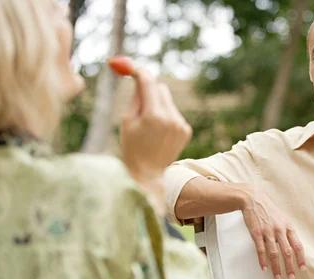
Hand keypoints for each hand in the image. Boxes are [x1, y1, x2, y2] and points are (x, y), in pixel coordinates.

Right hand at [120, 68, 191, 184]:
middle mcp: (170, 118)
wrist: (149, 173)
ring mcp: (180, 124)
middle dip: (151, 89)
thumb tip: (140, 77)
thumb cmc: (132, 146)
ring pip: (168, 101)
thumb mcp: (127, 121)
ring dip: (158, 105)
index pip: (150, 83)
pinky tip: (159, 133)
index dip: (142, 74)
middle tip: (141, 97)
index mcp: (153, 116)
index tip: (136, 70)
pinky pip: (174, 113)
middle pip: (162, 88)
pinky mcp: (186, 130)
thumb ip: (136, 97)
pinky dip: (166, 117)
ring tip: (150, 125)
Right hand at [238, 185, 305, 278]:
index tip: (302, 268)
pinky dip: (263, 261)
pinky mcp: (256, 233)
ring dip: (276, 267)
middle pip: (287, 252)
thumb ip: (287, 232)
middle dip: (290, 266)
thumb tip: (294, 247)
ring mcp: (268, 232)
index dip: (301, 258)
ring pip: (274, 253)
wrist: (253, 199)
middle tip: (291, 277)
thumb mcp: (283, 219)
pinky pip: (261, 250)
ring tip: (278, 277)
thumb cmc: (269, 210)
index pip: (298, 245)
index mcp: (288, 227)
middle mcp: (280, 230)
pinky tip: (265, 269)